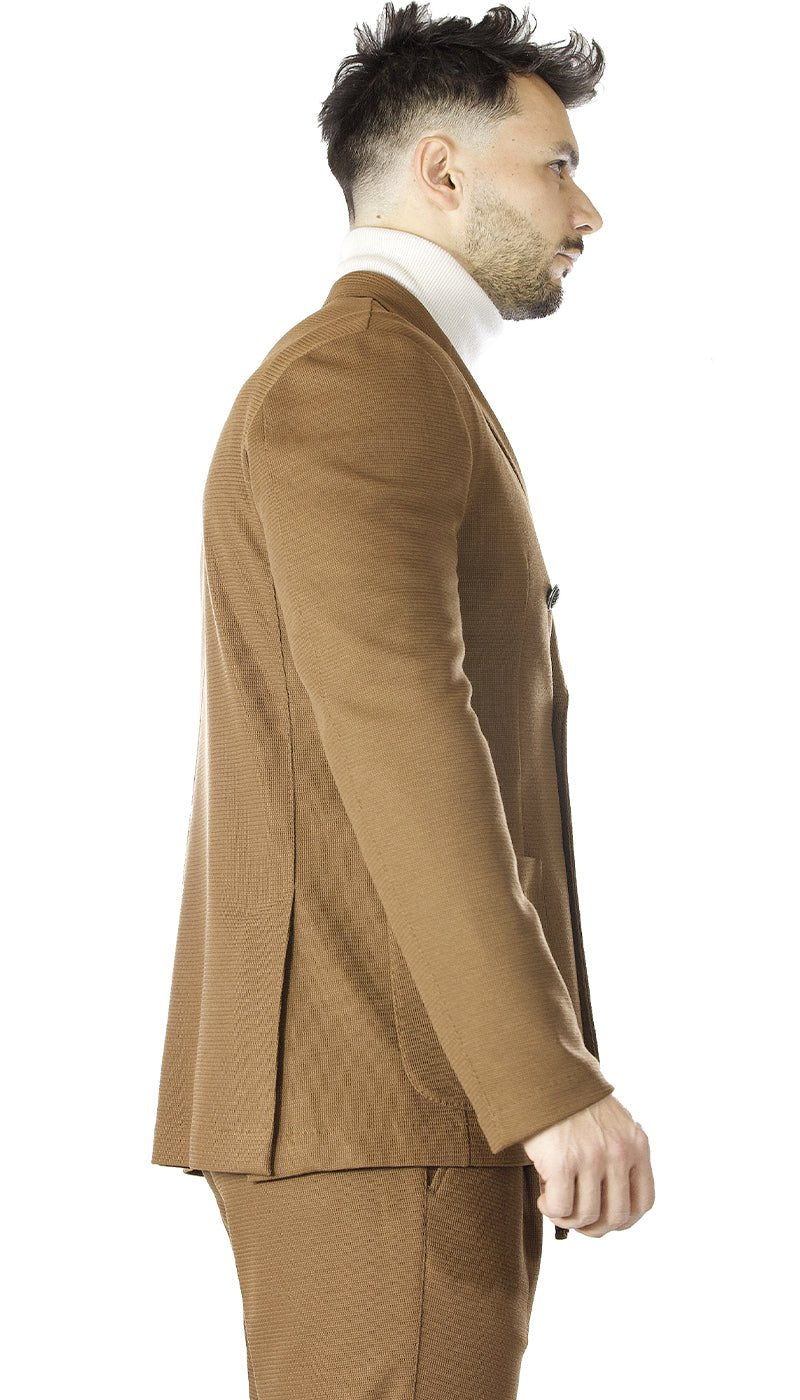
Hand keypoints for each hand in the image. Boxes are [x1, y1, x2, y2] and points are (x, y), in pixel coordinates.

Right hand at [522, 1093, 654, 1236]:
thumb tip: (610, 1208)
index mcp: (636, 1144)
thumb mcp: (610, 1124)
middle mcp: (619, 1152)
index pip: (643, 1203)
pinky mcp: (562, 1161)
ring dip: (567, 1219)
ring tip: (554, 1202)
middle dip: (593, 1227)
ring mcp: (592, 1157)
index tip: (602, 1218)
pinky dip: (550, 1209)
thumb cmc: (570, 1101)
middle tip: (574, 1217)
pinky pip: (560, 1208)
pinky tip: (543, 1195)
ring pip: (586, 1217)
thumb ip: (618, 1156)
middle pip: (616, 1217)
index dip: (622, 1220)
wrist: (541, 1071)